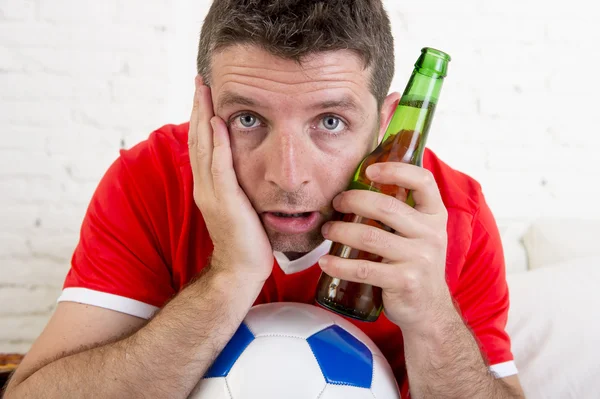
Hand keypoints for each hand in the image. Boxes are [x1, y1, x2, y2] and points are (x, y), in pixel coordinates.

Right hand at [188, 76, 273, 282]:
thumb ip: (235, 183)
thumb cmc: (245, 238)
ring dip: (204, 117)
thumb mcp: (239, 204)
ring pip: (204, 147)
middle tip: (200, 81)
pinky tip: (219, 123)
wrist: (240, 269)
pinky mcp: (225, 201)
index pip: (201, 145)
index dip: (201, 118)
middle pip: (198, 140)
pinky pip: (220, 167)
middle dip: (199, 109)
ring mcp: (212, 193)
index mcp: (208, 185)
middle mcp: (204, 186)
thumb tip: (243, 164)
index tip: (204, 94)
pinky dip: (218, 143)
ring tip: (205, 92)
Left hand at [318, 162, 454, 330]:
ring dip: (340, 231)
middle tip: (336, 203)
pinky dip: (339, 265)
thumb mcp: (419, 234)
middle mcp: (431, 234)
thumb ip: (402, 212)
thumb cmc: (415, 264)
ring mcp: (420, 259)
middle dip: (353, 201)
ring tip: (327, 230)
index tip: (370, 170)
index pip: (423, 181)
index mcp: (435, 216)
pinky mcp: (405, 282)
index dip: (396, 170)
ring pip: (370, 236)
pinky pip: (364, 269)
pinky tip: (325, 262)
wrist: (429, 310)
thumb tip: (361, 185)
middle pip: (386, 207)